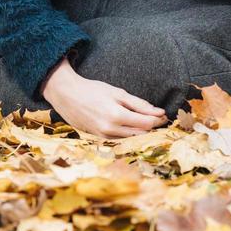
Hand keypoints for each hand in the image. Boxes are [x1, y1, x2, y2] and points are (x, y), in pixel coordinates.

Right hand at [41, 58, 167, 138]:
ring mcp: (104, 136)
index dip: (158, 120)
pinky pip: (120, 139)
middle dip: (152, 126)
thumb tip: (159, 112)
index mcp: (116, 116)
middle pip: (141, 133)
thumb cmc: (92, 90)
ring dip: (141, 131)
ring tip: (146, 121)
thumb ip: (139, 104)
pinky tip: (131, 126)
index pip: (146, 124)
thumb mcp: (117, 92)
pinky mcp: (99, 139)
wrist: (66, 95)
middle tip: (158, 117)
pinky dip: (129, 134)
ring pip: (131, 138)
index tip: (163, 114)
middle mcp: (110, 130)